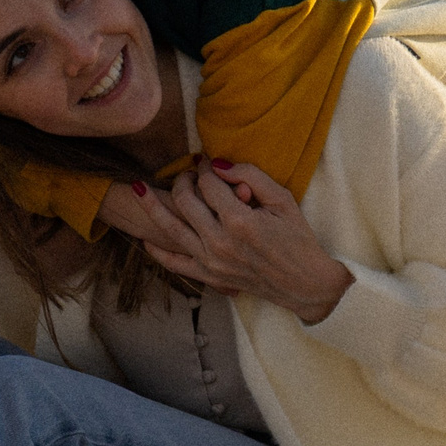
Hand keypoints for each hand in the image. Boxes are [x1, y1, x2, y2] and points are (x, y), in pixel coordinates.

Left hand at [111, 159, 355, 324]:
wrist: (304, 283)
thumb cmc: (297, 238)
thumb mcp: (282, 199)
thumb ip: (251, 175)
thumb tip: (217, 164)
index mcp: (240, 221)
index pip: (208, 183)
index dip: (204, 167)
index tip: (206, 162)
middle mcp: (220, 242)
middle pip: (185, 200)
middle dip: (183, 179)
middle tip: (189, 173)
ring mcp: (211, 262)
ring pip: (170, 228)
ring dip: (153, 205)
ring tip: (141, 188)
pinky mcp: (208, 277)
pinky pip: (173, 263)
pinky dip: (156, 250)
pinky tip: (144, 236)